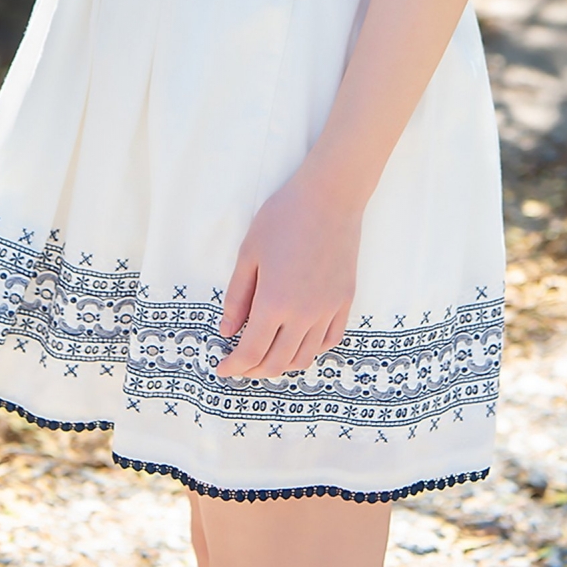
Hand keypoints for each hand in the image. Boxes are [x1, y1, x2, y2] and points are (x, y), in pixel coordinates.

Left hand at [215, 169, 361, 379]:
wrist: (330, 196)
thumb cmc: (284, 217)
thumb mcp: (249, 252)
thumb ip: (237, 296)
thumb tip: (227, 330)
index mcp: (274, 302)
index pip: (251, 352)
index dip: (234, 366)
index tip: (222, 367)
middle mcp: (303, 315)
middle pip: (277, 362)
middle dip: (253, 370)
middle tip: (240, 365)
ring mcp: (328, 310)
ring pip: (304, 357)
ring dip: (281, 365)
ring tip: (266, 357)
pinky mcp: (345, 301)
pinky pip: (329, 340)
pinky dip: (311, 351)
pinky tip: (298, 342)